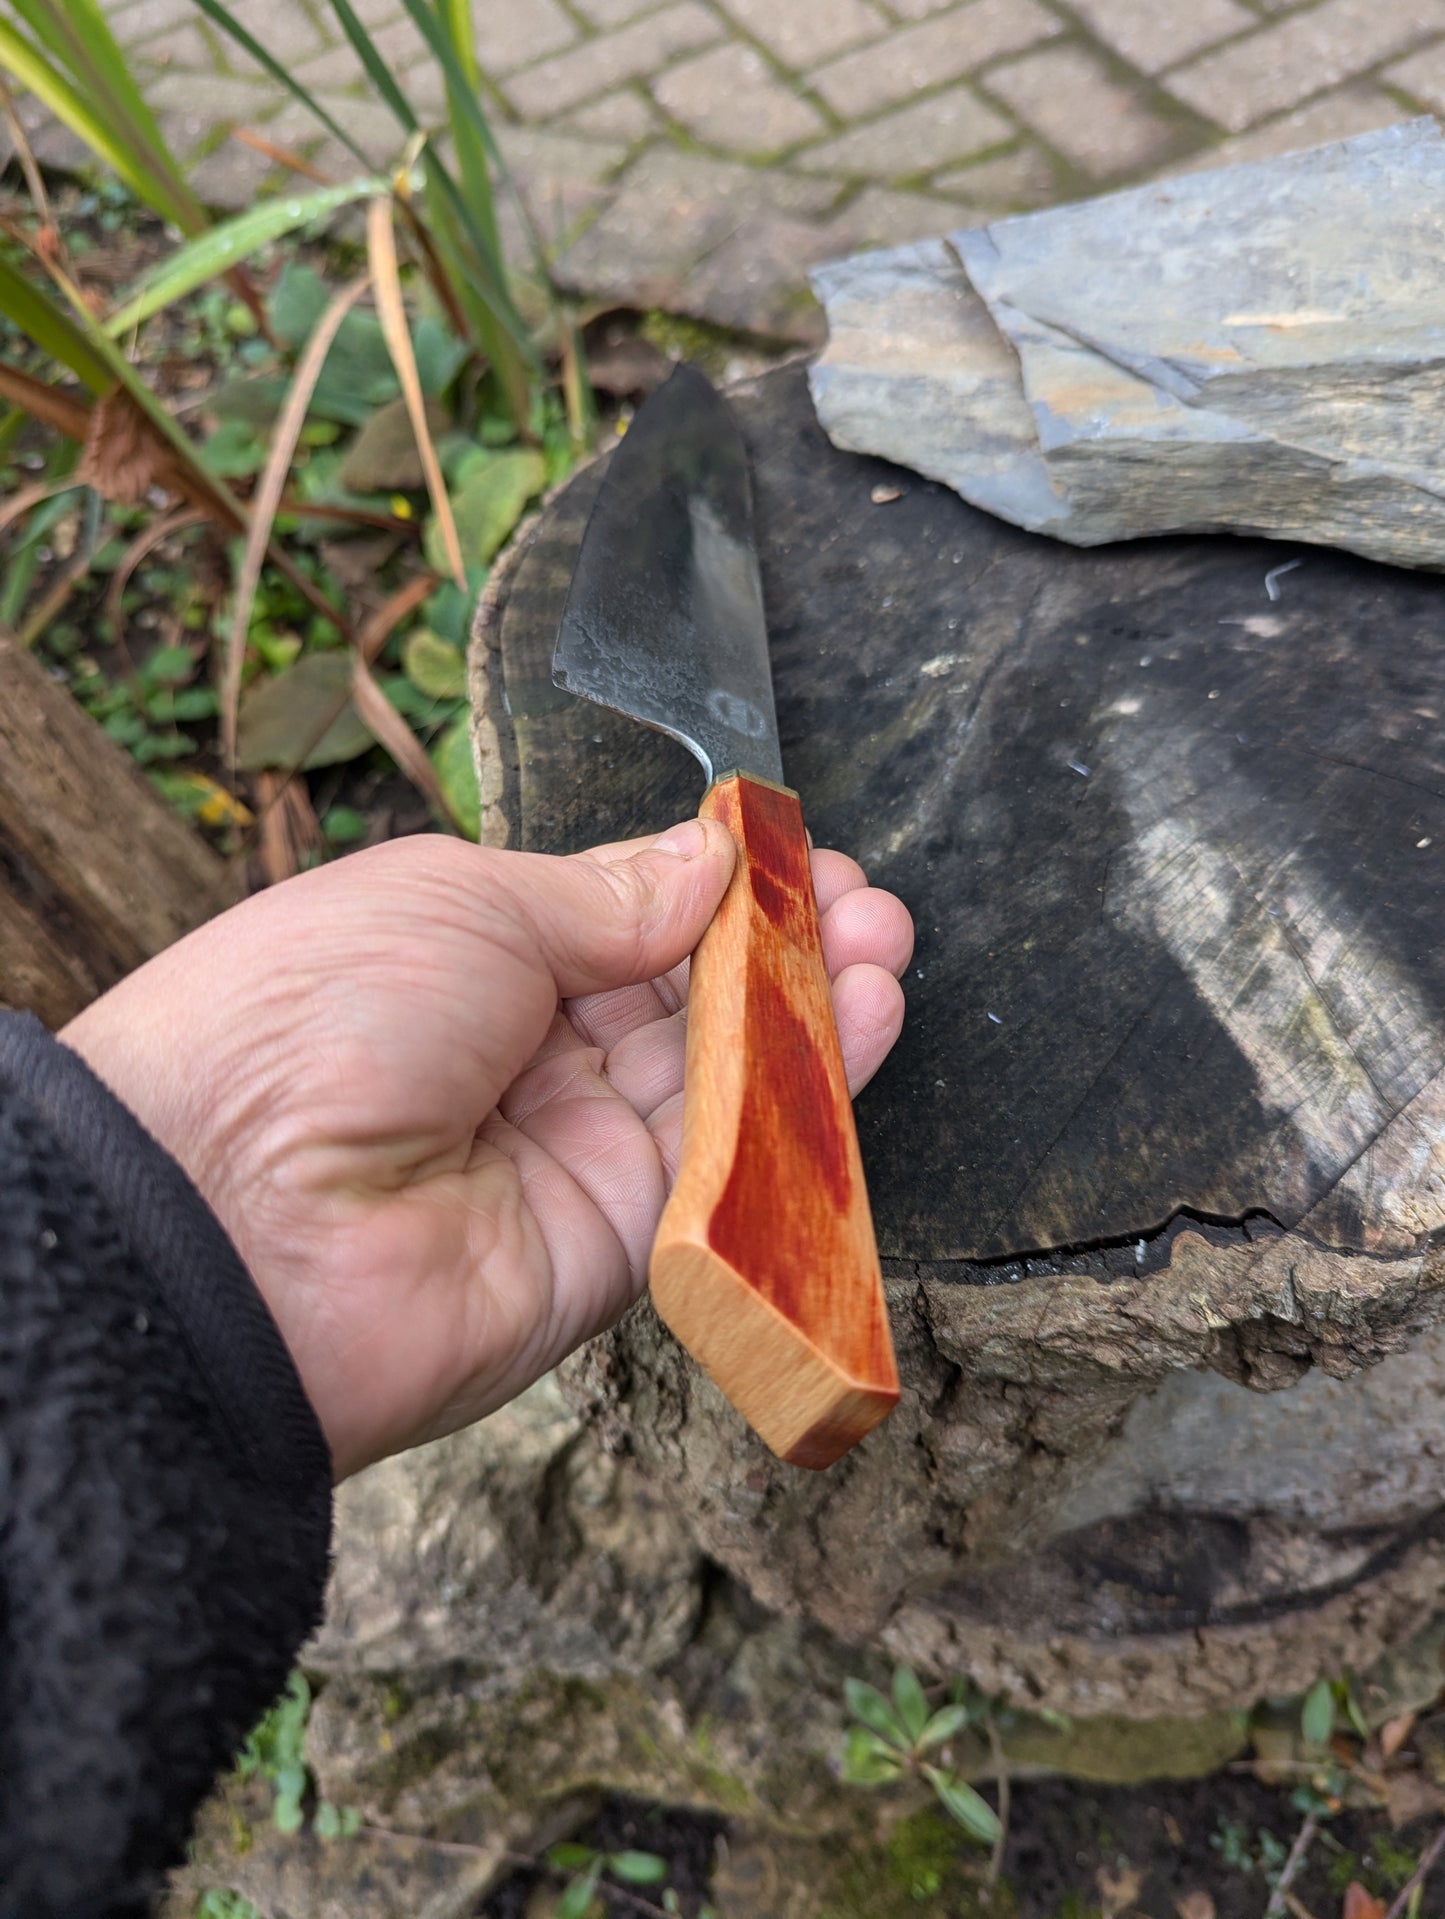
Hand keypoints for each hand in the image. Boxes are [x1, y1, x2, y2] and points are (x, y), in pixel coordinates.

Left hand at [63, 822, 912, 1477]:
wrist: (224, 1217)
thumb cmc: (312, 1014)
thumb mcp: (462, 900)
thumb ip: (606, 895)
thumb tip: (709, 859)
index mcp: (468, 962)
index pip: (623, 923)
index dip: (716, 890)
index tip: (800, 852)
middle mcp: (524, 1062)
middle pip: (685, 1002)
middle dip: (782, 948)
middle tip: (866, 903)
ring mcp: (570, 1159)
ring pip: (720, 1082)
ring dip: (810, 1016)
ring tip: (885, 948)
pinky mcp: (615, 1252)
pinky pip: (724, 1171)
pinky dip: (800, 1103)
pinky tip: (863, 1023)